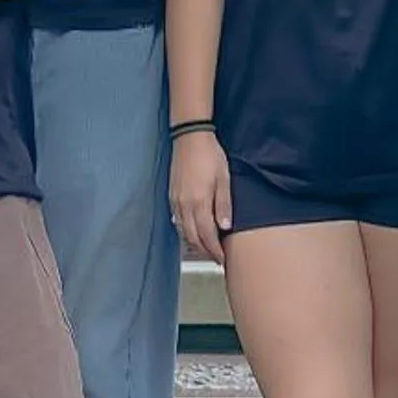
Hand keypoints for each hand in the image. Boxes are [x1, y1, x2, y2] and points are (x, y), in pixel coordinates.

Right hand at [171, 129, 233, 264]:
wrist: (190, 137)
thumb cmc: (210, 155)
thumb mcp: (224, 179)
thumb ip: (224, 204)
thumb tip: (226, 227)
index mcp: (200, 202)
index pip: (207, 236)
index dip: (215, 251)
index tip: (222, 259)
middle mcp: (185, 205)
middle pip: (193, 238)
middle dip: (205, 251)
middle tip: (216, 258)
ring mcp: (176, 201)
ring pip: (183, 232)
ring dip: (195, 243)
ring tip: (206, 248)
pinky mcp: (172, 195)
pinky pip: (177, 221)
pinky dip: (185, 231)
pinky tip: (193, 230)